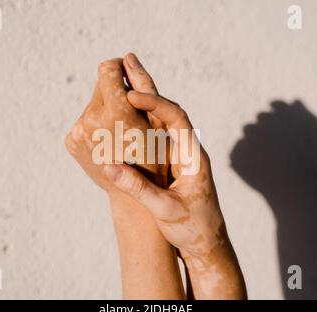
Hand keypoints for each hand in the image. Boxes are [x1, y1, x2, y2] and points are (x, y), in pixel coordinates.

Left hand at [65, 56, 167, 190]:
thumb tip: (128, 57)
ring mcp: (77, 133)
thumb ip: (143, 86)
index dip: (119, 67)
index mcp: (116, 114)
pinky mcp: (71, 141)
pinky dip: (97, 124)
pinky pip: (84, 120)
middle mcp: (90, 121)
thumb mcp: (158, 120)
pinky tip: (110, 140)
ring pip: (92, 103)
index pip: (107, 68)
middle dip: (114, 91)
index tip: (127, 75)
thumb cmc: (156, 157)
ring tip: (122, 130)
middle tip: (131, 111)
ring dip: (106, 108)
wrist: (134, 195)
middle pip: (99, 85)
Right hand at [103, 91, 245, 298]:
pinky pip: (154, 136)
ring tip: (121, 79)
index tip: (132, 94)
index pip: (178, 118)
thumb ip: (139, 189)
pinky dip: (139, 120)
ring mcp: (179, 155)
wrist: (207, 243)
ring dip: (143, 99)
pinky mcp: (170, 164)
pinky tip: (124, 112)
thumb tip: (110, 166)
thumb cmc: (193, 228)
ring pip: (160, 121)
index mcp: (193, 156)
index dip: (155, 102)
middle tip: (126, 62)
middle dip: (148, 87)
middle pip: (168, 110)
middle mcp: (187, 150)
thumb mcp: (165, 210)